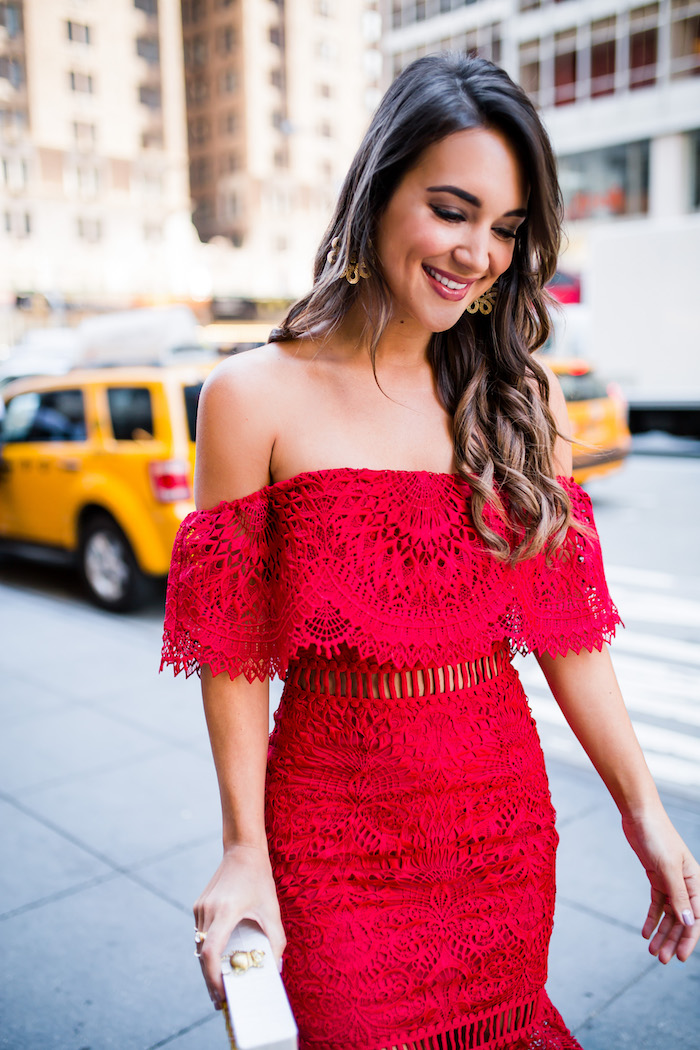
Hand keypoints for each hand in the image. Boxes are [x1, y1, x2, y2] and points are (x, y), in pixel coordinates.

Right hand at [193, 844, 285, 1008]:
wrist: (243, 852)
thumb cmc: (260, 881)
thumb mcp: (272, 910)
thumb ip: (276, 941)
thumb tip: (275, 969)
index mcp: (225, 911)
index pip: (210, 952)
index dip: (213, 977)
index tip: (222, 995)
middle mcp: (208, 910)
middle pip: (202, 956)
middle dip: (211, 981)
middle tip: (222, 1001)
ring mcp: (200, 908)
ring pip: (199, 946)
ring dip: (208, 967)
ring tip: (222, 986)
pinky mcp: (198, 906)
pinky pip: (201, 935)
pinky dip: (208, 951)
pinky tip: (219, 961)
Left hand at [622, 808, 699, 963]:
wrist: (639, 815)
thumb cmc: (657, 836)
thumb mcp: (667, 867)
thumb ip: (678, 895)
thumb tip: (689, 923)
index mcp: (696, 882)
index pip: (696, 917)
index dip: (689, 939)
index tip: (679, 957)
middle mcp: (686, 884)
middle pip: (682, 919)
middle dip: (672, 940)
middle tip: (660, 959)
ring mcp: (671, 882)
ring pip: (669, 914)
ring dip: (661, 933)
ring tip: (651, 950)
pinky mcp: (657, 877)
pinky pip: (657, 903)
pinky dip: (652, 918)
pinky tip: (645, 932)